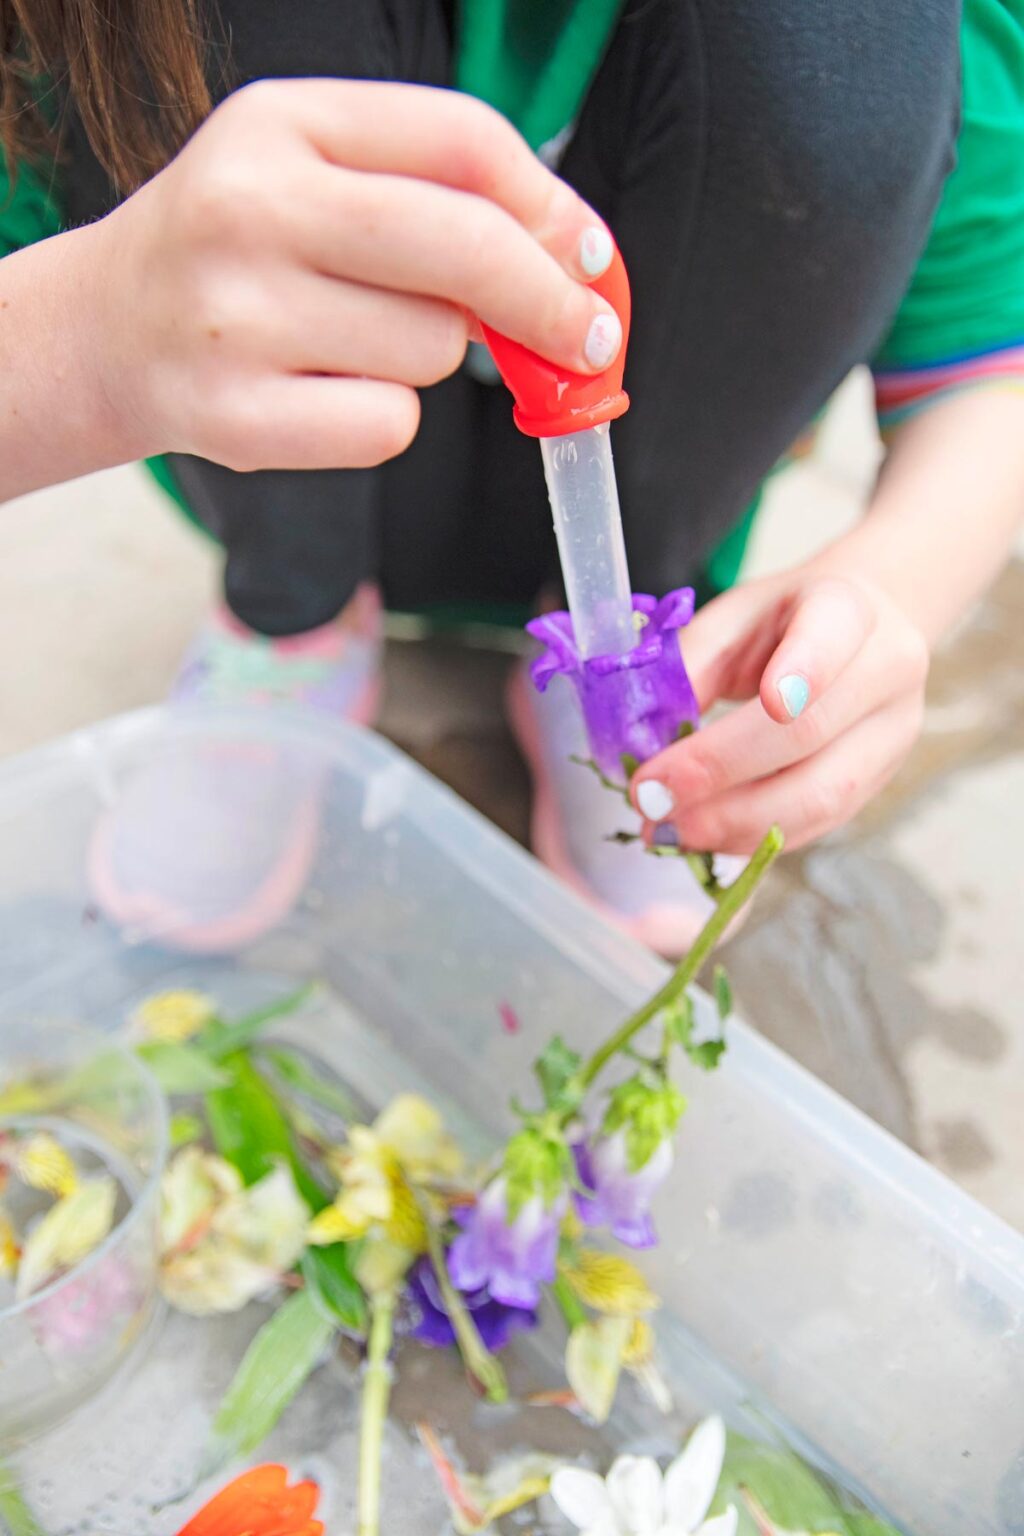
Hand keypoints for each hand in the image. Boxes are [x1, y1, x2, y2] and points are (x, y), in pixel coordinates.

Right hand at [89, 80, 620, 471]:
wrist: (108, 330)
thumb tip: (571, 253)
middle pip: (465, 249)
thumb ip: (434, 189)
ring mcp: (235, 320)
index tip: (591, 256)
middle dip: (548, 300)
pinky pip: (387, 426)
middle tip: (585, 338)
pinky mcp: (237, 420)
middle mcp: (249, 210)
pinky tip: (326, 394)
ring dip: (427, 359)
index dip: (549, 205)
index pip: (461, 141)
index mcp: (281, 124)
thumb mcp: (311, 169)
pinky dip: (383, 420)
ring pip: (431, 350)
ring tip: (350, 340)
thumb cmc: (238, 249)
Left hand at [631, 574, 929, 852]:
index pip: (833, 633)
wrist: (859, 635)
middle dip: (721, 772)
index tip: (769, 699)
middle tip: (652, 797)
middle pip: (810, 732)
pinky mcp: (877, 783)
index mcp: (847, 608)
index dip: (804, 669)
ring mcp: (891, 734)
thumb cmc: (782, 625)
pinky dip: (751, 838)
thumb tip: (643, 735)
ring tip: (668, 830)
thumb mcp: (732, 620)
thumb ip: (691, 664)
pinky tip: (701, 837)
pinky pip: (816, 825)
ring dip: (733, 824)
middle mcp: (886, 671)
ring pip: (820, 796)